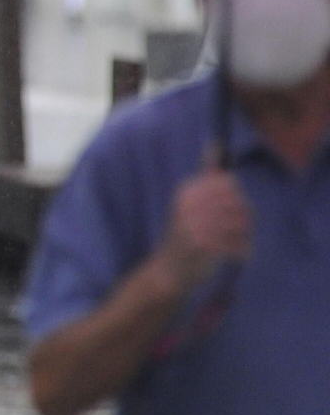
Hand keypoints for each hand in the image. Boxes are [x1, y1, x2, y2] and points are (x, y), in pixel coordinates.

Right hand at [158, 165, 250, 288]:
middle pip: (238, 202)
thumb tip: (214, 144)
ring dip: (245, 236)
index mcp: (186, 191)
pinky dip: (242, 251)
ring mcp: (194, 224)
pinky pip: (237, 243)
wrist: (168, 270)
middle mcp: (188, 204)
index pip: (228, 184)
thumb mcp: (191, 201)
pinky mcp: (202, 245)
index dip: (238, 198)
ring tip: (239, 243)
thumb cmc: (185, 234)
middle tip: (241, 231)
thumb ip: (206, 175)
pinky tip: (236, 255)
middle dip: (246, 218)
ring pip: (241, 223)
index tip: (232, 212)